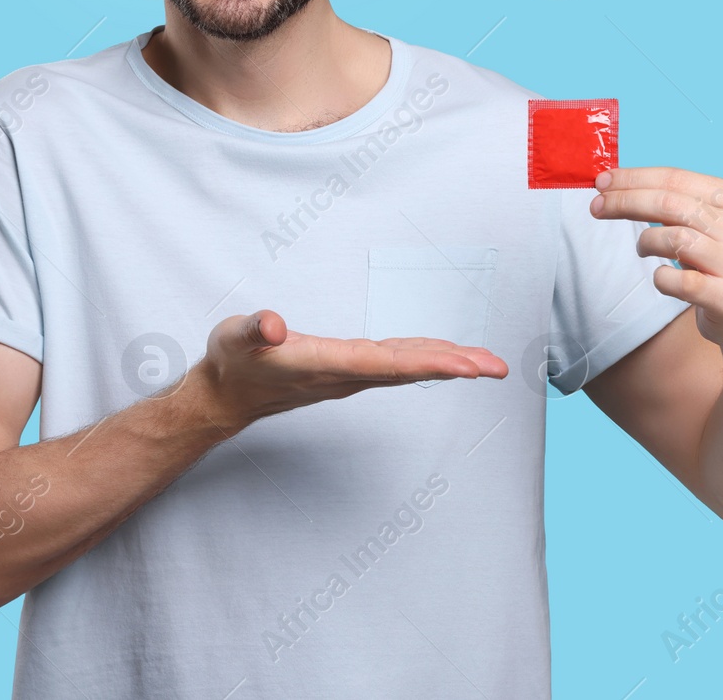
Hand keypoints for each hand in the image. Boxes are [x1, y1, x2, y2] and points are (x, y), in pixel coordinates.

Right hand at [195, 309, 508, 427]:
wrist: (224, 396)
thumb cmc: (232, 361)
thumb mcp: (233, 337)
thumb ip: (254, 330)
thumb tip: (272, 326)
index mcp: (325, 364)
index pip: (387, 365)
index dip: (429, 364)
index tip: (466, 367)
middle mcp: (345, 374)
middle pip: (409, 370)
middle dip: (454, 367)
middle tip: (498, 366)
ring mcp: (348, 375)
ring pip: (406, 368)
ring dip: (447, 363)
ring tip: (485, 362)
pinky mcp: (347, 370)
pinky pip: (396, 365)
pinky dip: (425, 359)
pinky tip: (443, 354)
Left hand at [589, 167, 722, 353]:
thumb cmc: (718, 263)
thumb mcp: (708, 225)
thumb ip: (674, 203)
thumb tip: (616, 184)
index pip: (676, 177)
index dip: (634, 178)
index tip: (603, 181)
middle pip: (670, 203)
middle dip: (625, 202)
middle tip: (596, 207)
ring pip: (674, 238)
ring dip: (646, 243)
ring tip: (643, 249)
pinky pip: (679, 281)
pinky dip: (661, 278)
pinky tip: (663, 278)